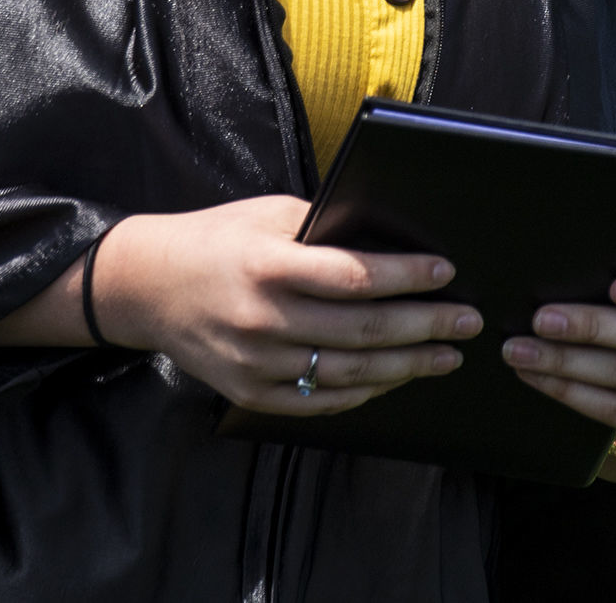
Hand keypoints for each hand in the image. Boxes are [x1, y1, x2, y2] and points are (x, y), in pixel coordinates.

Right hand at [93, 197, 482, 415]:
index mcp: (270, 265)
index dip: (406, 275)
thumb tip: (389, 238)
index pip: (354, 275)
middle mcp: (265, 319)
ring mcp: (257, 363)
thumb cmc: (216, 238)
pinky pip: (320, 401)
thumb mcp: (268, 215)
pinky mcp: (251, 393)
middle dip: (425, 326)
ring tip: (447, 356)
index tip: (446, 271)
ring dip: (406, 366)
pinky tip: (394, 378)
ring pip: (349, 372)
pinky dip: (364, 391)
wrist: (146, 287)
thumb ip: (324, 228)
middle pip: (363, 330)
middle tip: (469, 322)